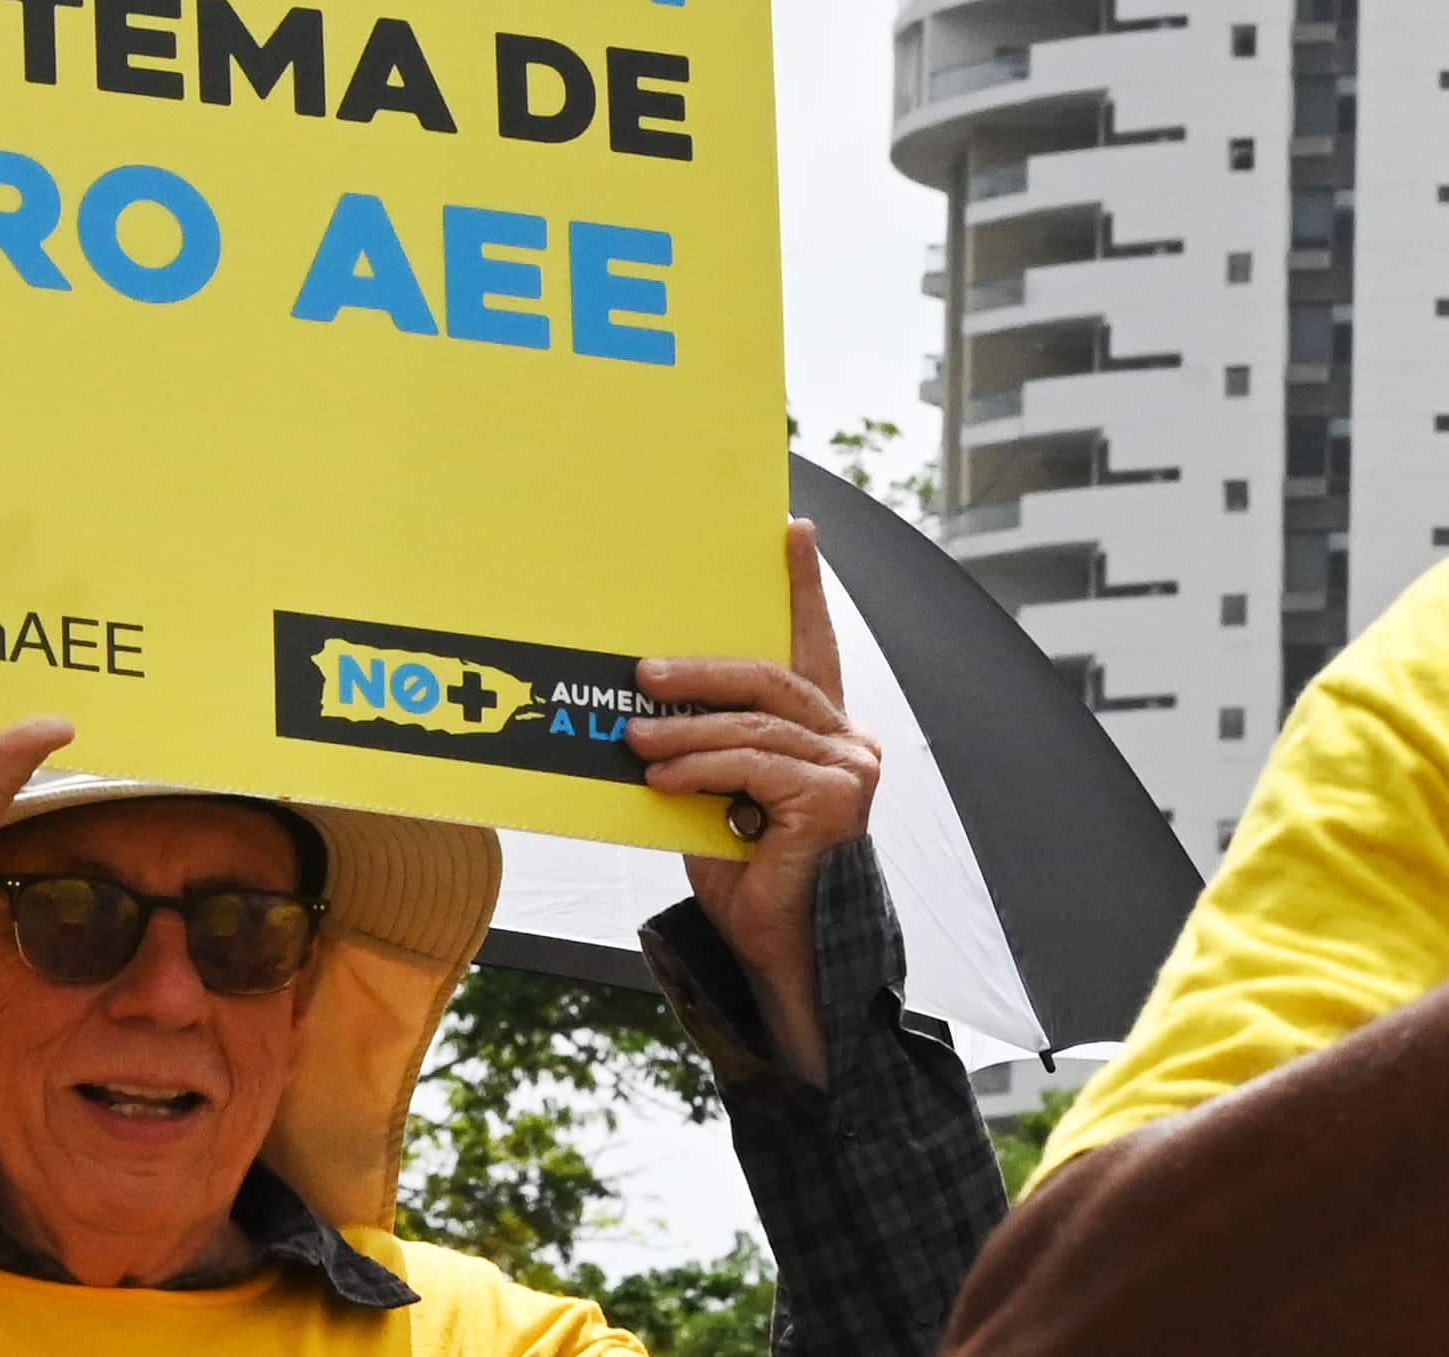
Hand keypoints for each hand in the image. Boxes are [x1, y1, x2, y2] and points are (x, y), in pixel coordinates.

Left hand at [626, 520, 878, 1083]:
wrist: (775, 955)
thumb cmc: (742, 875)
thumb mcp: (712, 793)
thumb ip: (701, 745)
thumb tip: (640, 702)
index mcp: (823, 731)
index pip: (813, 645)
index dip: (802, 586)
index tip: (791, 530)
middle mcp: (850, 741)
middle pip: (771, 676)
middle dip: (702, 668)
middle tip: (642, 671)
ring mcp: (851, 769)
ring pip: (754, 722)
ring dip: (683, 727)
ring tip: (632, 736)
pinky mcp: (836, 801)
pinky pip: (754, 764)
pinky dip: (700, 765)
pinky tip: (662, 777)